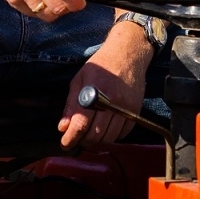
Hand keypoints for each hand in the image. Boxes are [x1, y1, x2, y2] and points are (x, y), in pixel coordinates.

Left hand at [58, 21, 153, 148]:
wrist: (128, 54)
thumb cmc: (101, 66)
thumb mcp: (79, 79)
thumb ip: (71, 105)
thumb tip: (63, 128)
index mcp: (94, 91)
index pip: (81, 123)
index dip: (71, 138)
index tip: (65, 144)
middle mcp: (112, 101)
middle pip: (95, 134)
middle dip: (83, 141)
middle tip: (77, 138)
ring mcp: (126, 107)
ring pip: (110, 137)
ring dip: (98, 141)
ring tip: (90, 134)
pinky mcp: (136, 111)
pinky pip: (123, 134)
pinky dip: (113, 136)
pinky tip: (106, 128)